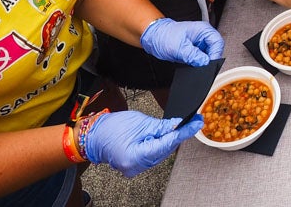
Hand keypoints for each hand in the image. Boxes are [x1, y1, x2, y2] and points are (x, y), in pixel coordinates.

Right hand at [82, 110, 202, 177]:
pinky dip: (160, 144)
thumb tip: (178, 125)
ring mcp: (137, 168)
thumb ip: (161, 126)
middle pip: (166, 150)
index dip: (184, 132)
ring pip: (161, 153)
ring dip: (170, 139)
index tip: (197, 124)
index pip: (167, 143)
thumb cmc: (111, 128)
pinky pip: (154, 154)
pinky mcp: (136, 165)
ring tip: (177, 126)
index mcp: (137, 157)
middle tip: (192, 122)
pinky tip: (164, 135)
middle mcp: (138, 167)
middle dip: (178, 135)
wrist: (93, 136)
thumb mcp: (140, 122)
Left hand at [139, 17, 223, 66]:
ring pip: (208, 56)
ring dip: (203, 63)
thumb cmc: (164, 35)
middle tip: (201, 67)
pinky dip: (198, 65)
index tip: (209, 64)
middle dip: (209, 60)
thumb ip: (193, 55)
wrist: (154, 37)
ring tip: (194, 65)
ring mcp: (199, 45)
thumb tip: (205, 63)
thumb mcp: (179, 47)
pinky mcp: (194, 52)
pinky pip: (201, 60)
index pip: (217, 42)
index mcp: (203, 30)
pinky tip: (192, 66)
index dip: (215, 54)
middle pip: (215, 50)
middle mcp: (203, 37)